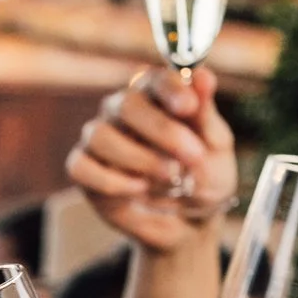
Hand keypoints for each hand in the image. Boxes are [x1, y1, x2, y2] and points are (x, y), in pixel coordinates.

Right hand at [64, 68, 239, 251]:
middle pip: (127, 105)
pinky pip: (82, 167)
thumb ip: (206, 115)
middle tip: (193, 155)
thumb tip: (204, 76)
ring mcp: (99, 137)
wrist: (190, 221)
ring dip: (140, 159)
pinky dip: (112, 181)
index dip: (171, 89)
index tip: (190, 106)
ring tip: (171, 178)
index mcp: (157, 95)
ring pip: (101, 136)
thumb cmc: (203, 175)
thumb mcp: (216, 148)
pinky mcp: (84, 169)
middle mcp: (123, 109)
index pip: (155, 78)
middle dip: (163, 131)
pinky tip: (139, 189)